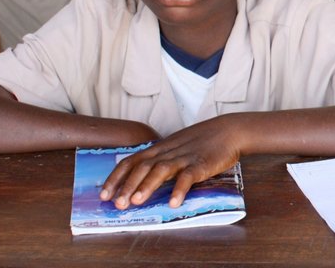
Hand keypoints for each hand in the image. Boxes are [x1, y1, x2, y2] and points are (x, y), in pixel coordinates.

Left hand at [99, 115, 245, 209]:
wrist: (231, 130)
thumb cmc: (203, 141)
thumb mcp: (176, 146)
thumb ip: (161, 159)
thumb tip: (142, 179)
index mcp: (160, 148)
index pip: (132, 161)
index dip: (116, 178)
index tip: (104, 194)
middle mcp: (168, 152)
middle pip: (142, 167)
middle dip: (127, 185)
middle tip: (116, 204)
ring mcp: (185, 158)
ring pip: (161, 170)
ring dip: (146, 186)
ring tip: (136, 202)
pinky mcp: (202, 164)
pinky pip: (188, 177)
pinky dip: (180, 189)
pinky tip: (174, 203)